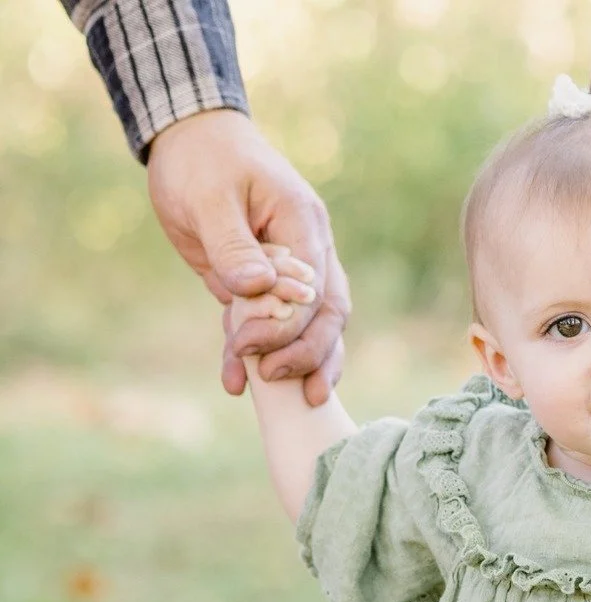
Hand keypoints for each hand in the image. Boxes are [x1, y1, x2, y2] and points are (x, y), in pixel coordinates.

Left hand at [146, 109, 350, 405]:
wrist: (191, 140)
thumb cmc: (201, 162)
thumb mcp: (209, 197)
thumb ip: (234, 244)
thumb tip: (258, 289)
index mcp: (304, 226)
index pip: (313, 291)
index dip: (287, 326)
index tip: (247, 344)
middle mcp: (313, 253)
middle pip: (330, 315)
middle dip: (310, 354)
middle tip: (276, 379)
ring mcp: (297, 272)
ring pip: (318, 327)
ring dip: (307, 365)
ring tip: (299, 402)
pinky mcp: (271, 286)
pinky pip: (278, 326)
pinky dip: (265, 355)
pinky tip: (240, 383)